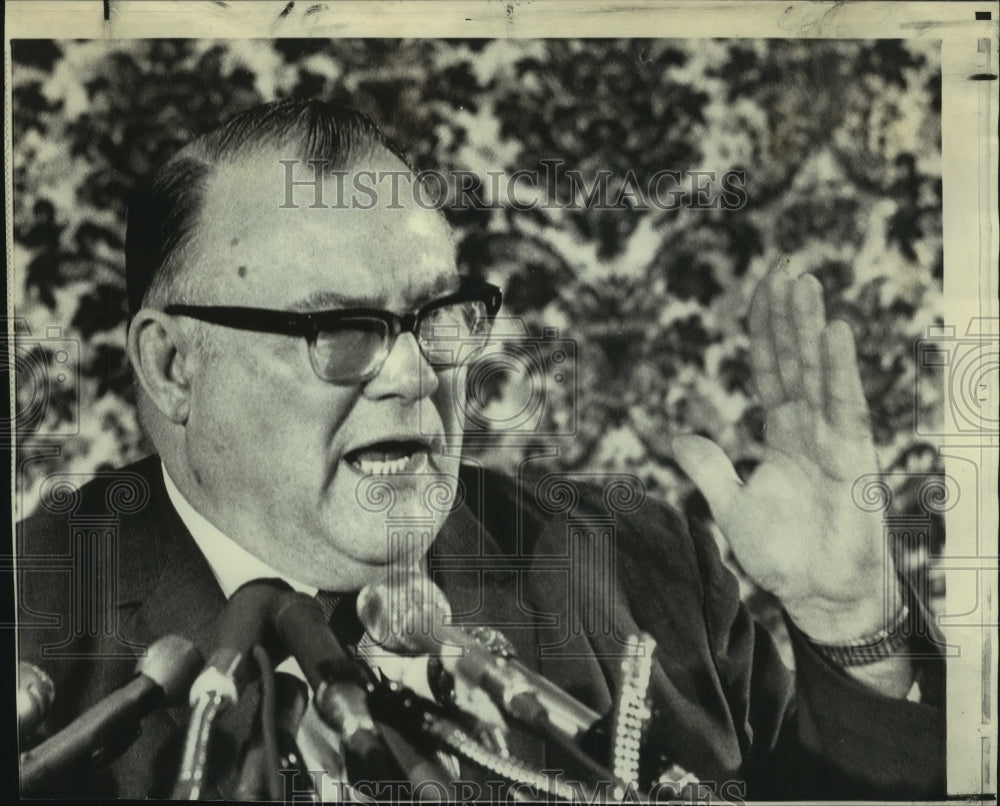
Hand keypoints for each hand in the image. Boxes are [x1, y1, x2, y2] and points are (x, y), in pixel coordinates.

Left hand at [672, 269, 899, 642]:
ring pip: (819, 372)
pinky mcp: (855, 458)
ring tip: (803, 282)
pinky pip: (845, 404)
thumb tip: (678, 436)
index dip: (765, 328)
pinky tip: (833, 331)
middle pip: (794, 358)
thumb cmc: (782, 555)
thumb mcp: (730, 507)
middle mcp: (810, 427)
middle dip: (787, 312)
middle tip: (783, 264)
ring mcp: (834, 439)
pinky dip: (839, 368)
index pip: (770, 368)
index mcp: (782, 433)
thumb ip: (709, 468)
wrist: (819, 595)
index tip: (762, 287)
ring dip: (809, 327)